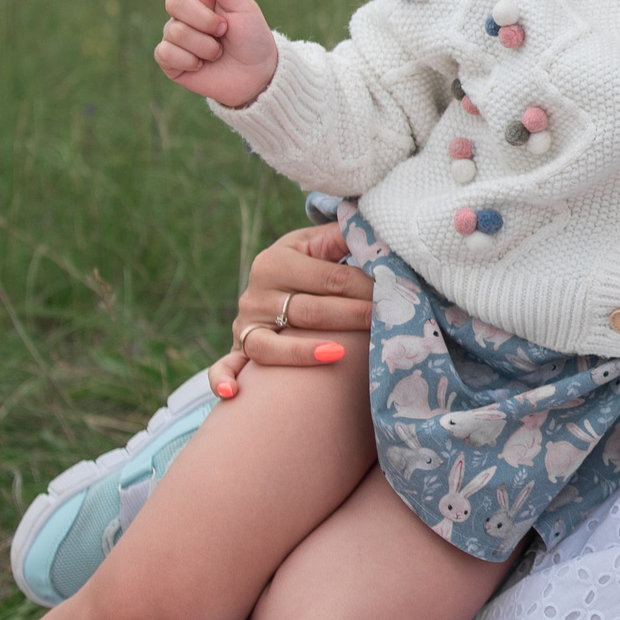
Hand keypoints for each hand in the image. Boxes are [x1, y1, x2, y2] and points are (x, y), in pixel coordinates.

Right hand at [149, 0, 278, 108]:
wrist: (256, 75)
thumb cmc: (252, 38)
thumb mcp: (246, 8)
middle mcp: (185, 12)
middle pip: (174, 1)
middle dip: (203, 19)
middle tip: (223, 30)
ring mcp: (175, 35)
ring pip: (174, 31)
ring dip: (204, 44)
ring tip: (218, 51)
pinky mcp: (170, 60)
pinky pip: (166, 52)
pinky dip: (189, 60)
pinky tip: (201, 65)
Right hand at [208, 223, 375, 392]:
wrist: (272, 287)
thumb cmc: (307, 266)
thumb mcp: (317, 245)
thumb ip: (341, 237)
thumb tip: (373, 228)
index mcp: (276, 261)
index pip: (332, 279)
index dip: (368, 289)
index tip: (397, 297)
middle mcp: (255, 294)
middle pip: (309, 312)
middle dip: (353, 317)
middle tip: (390, 323)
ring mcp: (244, 325)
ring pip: (271, 346)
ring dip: (303, 352)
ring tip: (338, 353)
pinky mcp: (237, 351)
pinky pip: (225, 367)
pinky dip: (222, 378)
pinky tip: (233, 391)